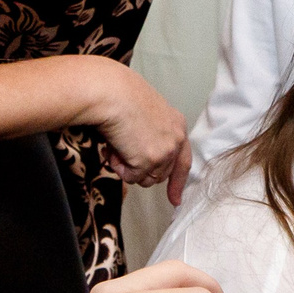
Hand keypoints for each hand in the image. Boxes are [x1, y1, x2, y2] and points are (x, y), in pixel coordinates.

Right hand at [82, 57, 192, 200]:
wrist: (110, 92)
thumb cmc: (118, 96)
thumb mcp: (144, 114)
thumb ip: (151, 135)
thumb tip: (139, 160)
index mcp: (177, 125)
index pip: (183, 161)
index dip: (177, 182)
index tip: (175, 200)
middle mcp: (176, 139)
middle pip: (161, 174)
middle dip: (140, 170)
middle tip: (121, 150)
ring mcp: (165, 152)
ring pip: (145, 179)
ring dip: (127, 167)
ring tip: (117, 144)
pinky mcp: (149, 161)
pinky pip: (130, 177)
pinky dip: (118, 166)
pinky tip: (114, 147)